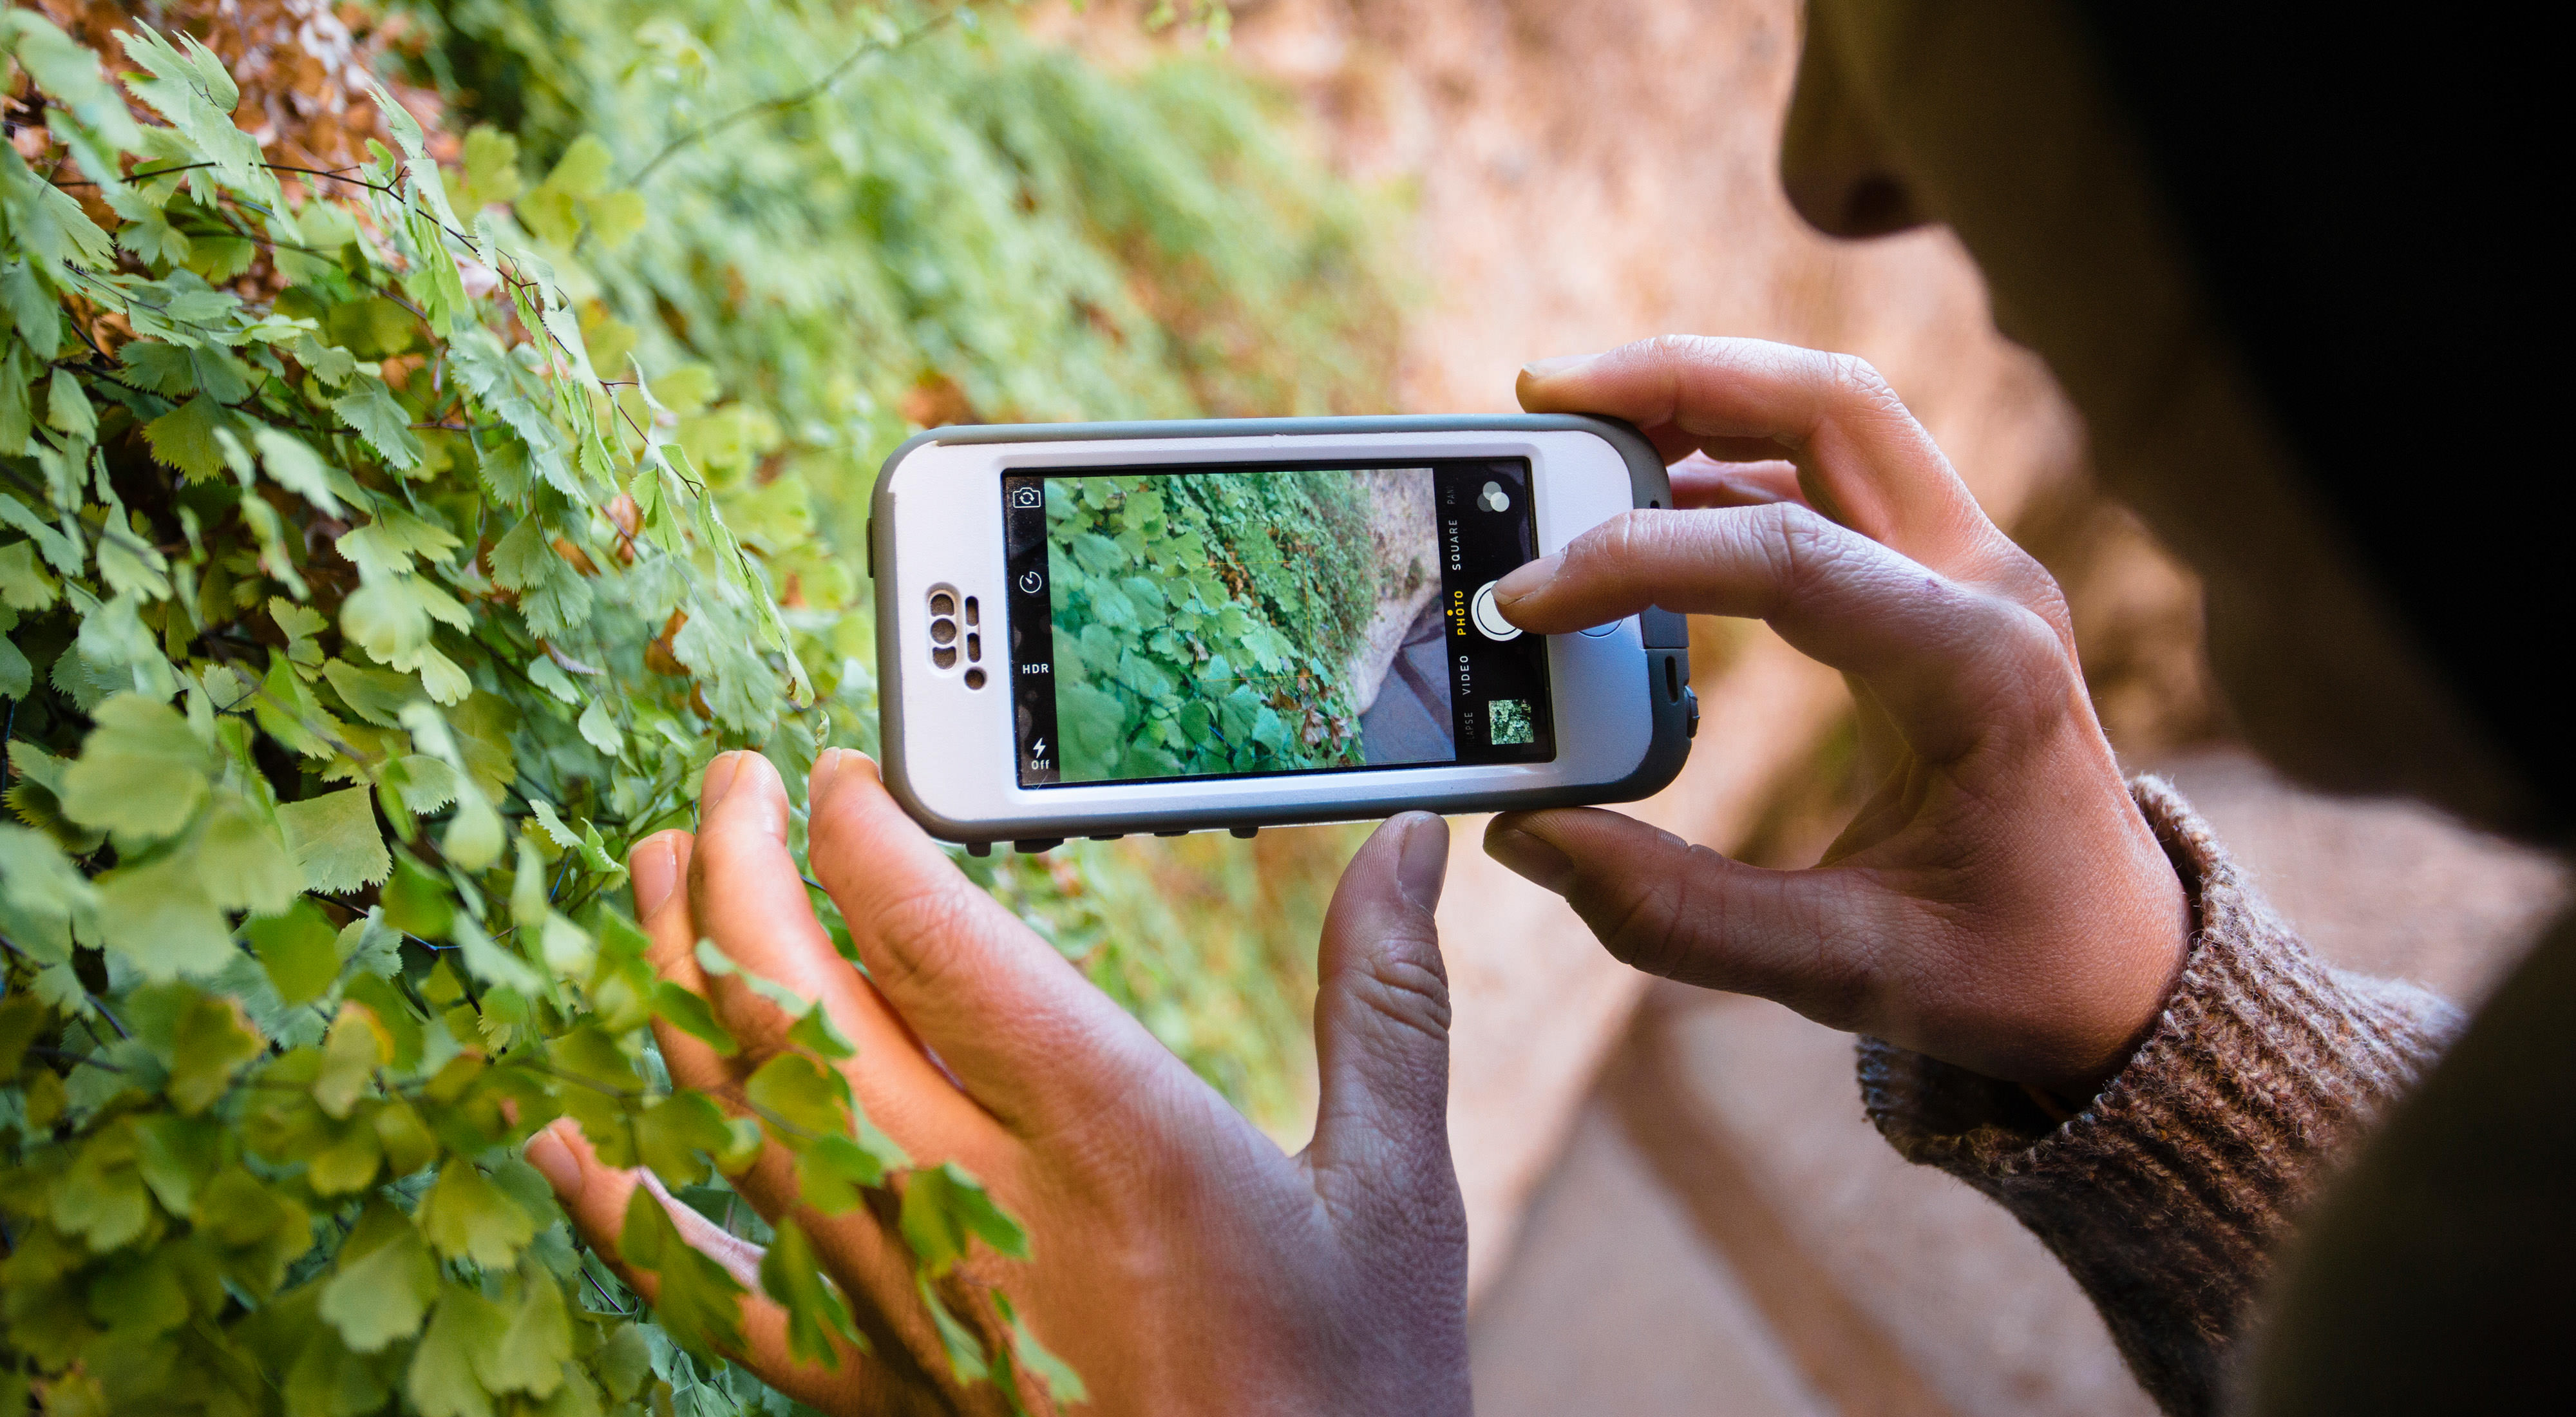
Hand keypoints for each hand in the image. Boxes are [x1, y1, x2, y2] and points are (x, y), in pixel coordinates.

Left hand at [526, 750, 1470, 1414]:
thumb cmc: (1344, 1394)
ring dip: (676, 977)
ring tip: (653, 875)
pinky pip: (711, 1289)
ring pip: (737, 1112)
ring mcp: (903, 1302)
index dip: (862, 833)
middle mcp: (976, 1206)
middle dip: (735, 867)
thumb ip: (1387, 1006)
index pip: (934, 941)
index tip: (838, 772)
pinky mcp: (871, 1383)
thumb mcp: (1395, 1197)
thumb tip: (1411, 846)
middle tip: (726, 781)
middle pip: (795, 1006)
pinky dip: (621, 1209)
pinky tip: (557, 1141)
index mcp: (1109, 1137)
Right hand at [1490, 336, 2187, 1099]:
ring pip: (1833, 414)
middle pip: (1829, 403)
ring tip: (1573, 421)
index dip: (1637, 559)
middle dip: (1679, 376)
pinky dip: (1728, 458)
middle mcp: (1988, 585)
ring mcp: (1973, 568)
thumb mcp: (1848, 972)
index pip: (1787, 552)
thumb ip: (1679, 916)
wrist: (2128, 971)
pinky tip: (1640, 499)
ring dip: (1703, 395)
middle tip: (1546, 392)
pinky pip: (1829, 476)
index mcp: (1980, 670)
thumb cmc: (2011, 971)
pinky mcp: (1941, 582)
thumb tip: (1526, 837)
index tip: (1525, 601)